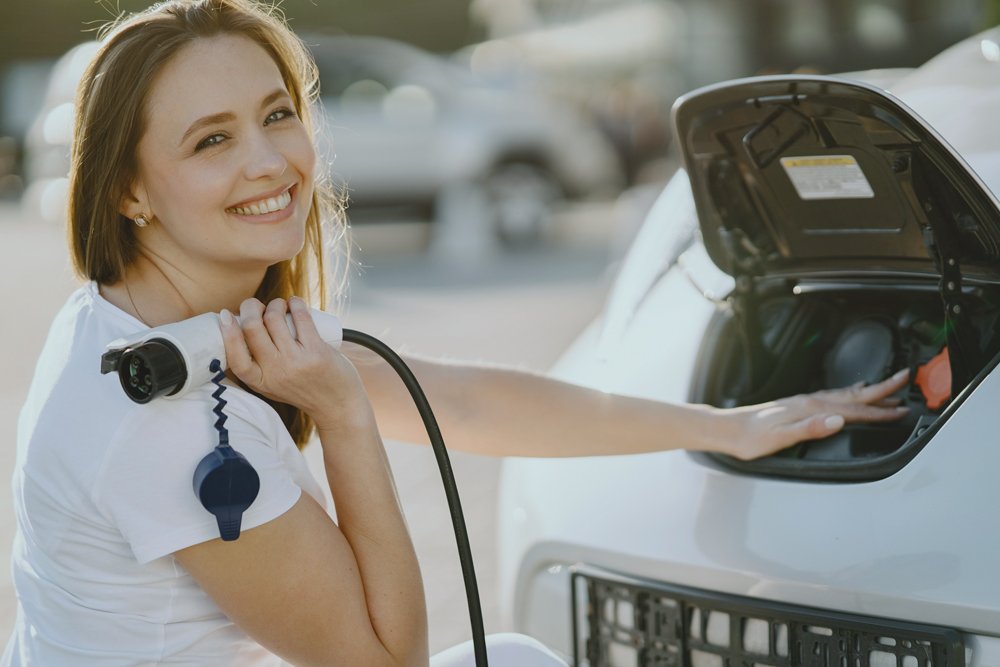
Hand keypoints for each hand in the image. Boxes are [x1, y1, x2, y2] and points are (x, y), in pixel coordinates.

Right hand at [220, 297, 370, 429]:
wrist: (337, 405)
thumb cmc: (301, 388)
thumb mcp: (271, 384)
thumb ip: (255, 364)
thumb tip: (236, 325)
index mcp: (259, 381)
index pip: (235, 356)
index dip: (227, 332)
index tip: (225, 314)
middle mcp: (275, 372)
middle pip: (252, 328)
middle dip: (250, 306)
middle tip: (257, 305)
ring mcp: (296, 362)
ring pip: (274, 318)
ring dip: (275, 303)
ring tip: (280, 305)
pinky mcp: (316, 352)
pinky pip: (300, 317)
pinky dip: (296, 303)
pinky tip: (295, 302)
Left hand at [717, 369, 910, 460]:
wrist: (727, 429)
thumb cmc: (750, 438)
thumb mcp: (780, 438)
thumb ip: (810, 429)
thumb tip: (838, 420)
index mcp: (810, 410)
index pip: (853, 410)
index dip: (878, 411)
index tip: (901, 409)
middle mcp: (809, 402)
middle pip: (853, 395)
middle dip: (881, 389)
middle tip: (906, 379)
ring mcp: (804, 402)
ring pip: (844, 395)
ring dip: (868, 392)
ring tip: (887, 388)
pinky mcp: (798, 405)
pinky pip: (832, 396)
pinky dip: (847, 394)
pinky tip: (849, 395)